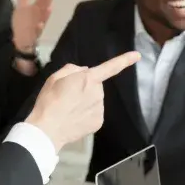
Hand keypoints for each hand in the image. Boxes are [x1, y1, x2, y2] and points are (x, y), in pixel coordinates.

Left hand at [12, 0, 52, 51]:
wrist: (21, 39)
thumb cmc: (23, 21)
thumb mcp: (22, 5)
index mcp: (35, 9)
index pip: (41, 0)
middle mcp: (38, 16)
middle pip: (43, 8)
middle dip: (47, 1)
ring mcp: (37, 26)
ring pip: (42, 19)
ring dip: (45, 14)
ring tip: (49, 7)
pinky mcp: (34, 35)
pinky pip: (37, 32)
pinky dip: (39, 28)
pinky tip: (40, 24)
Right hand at [25, 51, 140, 151]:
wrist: (47, 129)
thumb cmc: (49, 101)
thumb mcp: (55, 78)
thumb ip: (72, 70)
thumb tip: (84, 71)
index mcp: (88, 78)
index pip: (110, 67)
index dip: (124, 60)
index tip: (137, 55)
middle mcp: (98, 92)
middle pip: (95, 85)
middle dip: (85, 88)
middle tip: (68, 96)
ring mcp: (100, 108)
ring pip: (95, 100)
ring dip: (86, 101)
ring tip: (69, 108)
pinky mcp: (99, 122)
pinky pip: (95, 113)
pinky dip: (87, 114)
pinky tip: (74, 118)